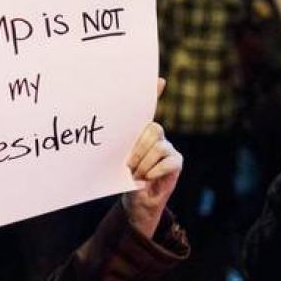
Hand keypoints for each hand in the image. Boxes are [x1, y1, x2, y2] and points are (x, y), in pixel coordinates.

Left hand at [122, 79, 182, 237]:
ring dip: (143, 164)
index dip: (155, 92)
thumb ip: (115, 147)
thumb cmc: (121, 176)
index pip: (149, 107)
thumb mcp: (114, 159)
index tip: (159, 80)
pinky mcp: (176, 161)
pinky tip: (148, 179)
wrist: (135, 199)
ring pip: (158, 147)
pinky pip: (167, 161)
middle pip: (152, 129)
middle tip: (127, 165)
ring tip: (135, 174)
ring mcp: (167, 147)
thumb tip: (104, 136)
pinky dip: (154, 172)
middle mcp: (155, 134)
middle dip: (138, 149)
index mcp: (138, 130)